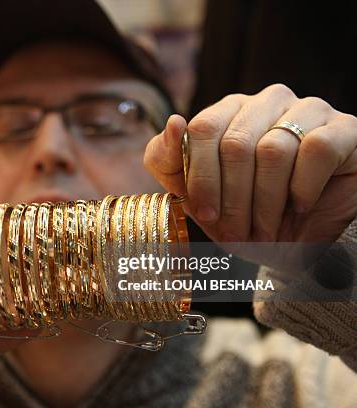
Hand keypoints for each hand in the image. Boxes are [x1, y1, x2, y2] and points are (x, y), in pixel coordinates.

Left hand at [144, 84, 356, 266]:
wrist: (301, 246)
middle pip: (236, 143)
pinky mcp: (344, 129)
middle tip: (236, 233)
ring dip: (265, 203)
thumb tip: (173, 123)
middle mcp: (267, 102)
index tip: (206, 215)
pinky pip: (316, 150)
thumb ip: (169, 161)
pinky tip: (300, 206)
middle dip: (232, 199)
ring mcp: (308, 110)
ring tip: (265, 229)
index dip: (201, 178)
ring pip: (273, 150)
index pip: (202, 129)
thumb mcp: (196, 196)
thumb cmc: (244, 217)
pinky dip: (303, 188)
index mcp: (228, 111)